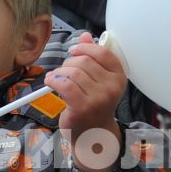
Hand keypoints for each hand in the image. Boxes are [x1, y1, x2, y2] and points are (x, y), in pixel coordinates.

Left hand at [48, 32, 123, 171]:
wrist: (93, 135)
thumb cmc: (95, 105)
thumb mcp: (98, 80)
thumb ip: (93, 57)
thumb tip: (85, 36)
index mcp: (119, 77)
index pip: (103, 53)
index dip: (85, 48)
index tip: (74, 51)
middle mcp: (112, 87)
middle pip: (84, 61)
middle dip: (69, 63)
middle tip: (64, 72)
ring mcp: (98, 98)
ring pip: (73, 72)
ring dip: (60, 73)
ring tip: (57, 79)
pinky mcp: (82, 107)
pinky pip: (65, 85)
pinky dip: (54, 80)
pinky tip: (51, 82)